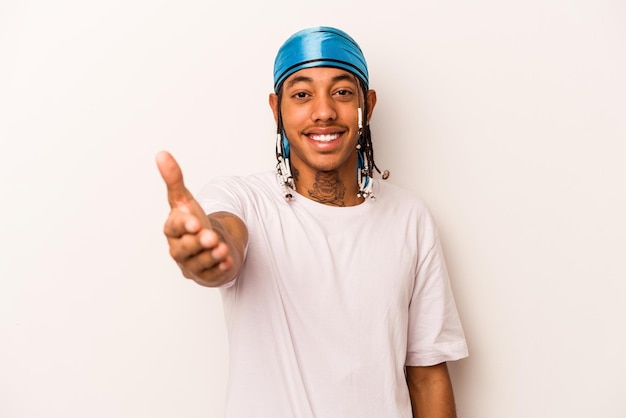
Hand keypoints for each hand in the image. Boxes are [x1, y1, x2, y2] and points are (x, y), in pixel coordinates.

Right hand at [156, 151, 234, 285]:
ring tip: (221, 248)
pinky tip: (228, 261)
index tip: (195, 222)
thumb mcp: (184, 200)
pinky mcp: (206, 275)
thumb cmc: (193, 221)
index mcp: (172, 230)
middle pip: (184, 249)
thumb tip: (161, 154)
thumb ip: (174, 180)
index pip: (174, 228)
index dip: (184, 225)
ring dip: (210, 256)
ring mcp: (192, 264)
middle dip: (197, 243)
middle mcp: (179, 249)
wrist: (208, 242)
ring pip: (198, 263)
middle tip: (210, 237)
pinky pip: (212, 274)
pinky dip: (220, 268)